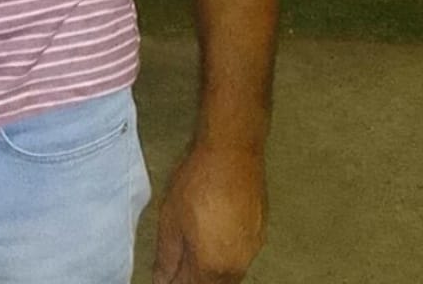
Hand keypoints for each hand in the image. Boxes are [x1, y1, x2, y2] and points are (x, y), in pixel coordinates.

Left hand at [152, 142, 267, 283]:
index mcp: (211, 266)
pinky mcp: (260, 231)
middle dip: (194, 278)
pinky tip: (215, 234)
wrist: (232, 152)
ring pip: (229, 273)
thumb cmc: (199, 181)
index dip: (174, 282)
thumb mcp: (170, 220)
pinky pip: (241, 254)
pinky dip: (226, 252)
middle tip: (178, 265)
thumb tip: (162, 278)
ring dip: (211, 268)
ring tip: (194, 247)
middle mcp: (236, 264)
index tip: (167, 275)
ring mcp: (252, 248)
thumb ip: (167, 256)